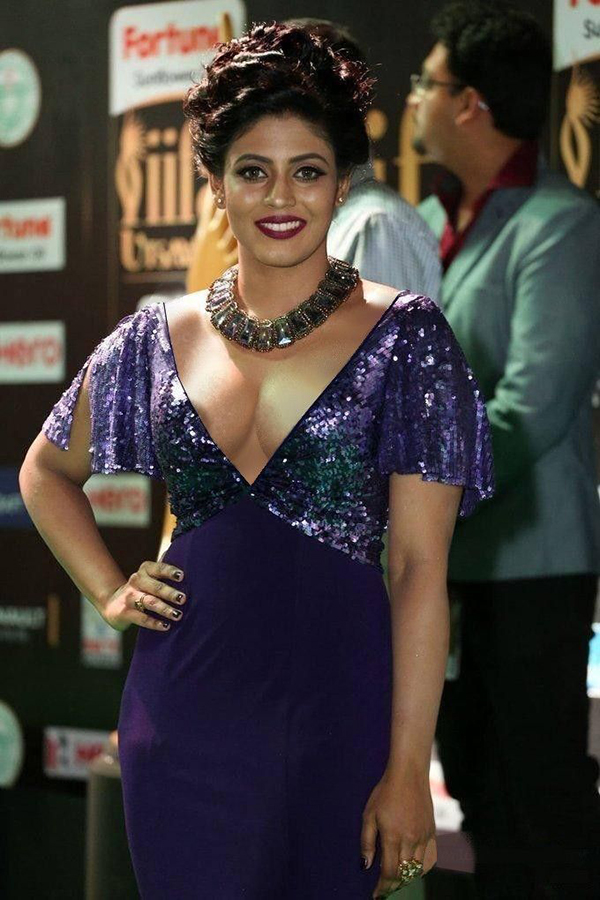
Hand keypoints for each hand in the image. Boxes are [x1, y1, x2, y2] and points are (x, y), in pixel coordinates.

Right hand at [101, 561, 185, 632]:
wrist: (112, 603)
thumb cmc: (141, 588)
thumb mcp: (150, 575)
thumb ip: (163, 566)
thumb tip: (179, 548)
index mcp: (145, 570)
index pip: (158, 568)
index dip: (170, 571)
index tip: (182, 576)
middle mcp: (136, 581)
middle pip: (155, 587)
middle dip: (170, 593)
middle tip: (183, 599)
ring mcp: (129, 597)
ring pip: (149, 602)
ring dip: (164, 609)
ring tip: (178, 615)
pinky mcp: (124, 612)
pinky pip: (141, 618)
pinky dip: (154, 623)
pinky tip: (166, 626)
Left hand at [361, 767, 436, 897]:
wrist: (409, 774)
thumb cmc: (385, 792)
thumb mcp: (369, 814)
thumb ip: (367, 842)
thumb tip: (366, 865)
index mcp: (393, 837)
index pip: (390, 873)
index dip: (382, 887)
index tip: (376, 894)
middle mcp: (411, 840)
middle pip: (404, 874)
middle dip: (393, 885)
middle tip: (384, 888)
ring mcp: (423, 837)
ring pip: (417, 868)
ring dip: (406, 876)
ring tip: (395, 878)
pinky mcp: (432, 832)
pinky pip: (428, 858)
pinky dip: (418, 867)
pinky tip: (410, 866)